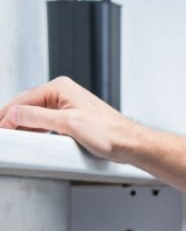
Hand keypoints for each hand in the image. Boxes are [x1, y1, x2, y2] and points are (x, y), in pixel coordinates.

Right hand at [0, 78, 139, 161]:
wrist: (129, 144)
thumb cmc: (108, 133)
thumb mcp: (67, 124)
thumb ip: (37, 118)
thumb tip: (14, 114)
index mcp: (60, 87)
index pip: (23, 99)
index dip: (7, 114)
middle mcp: (63, 93)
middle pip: (28, 105)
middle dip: (12, 118)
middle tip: (2, 132)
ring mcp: (68, 105)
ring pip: (36, 114)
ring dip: (23, 124)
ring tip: (11, 135)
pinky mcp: (72, 118)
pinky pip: (46, 121)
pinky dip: (35, 129)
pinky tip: (30, 137)